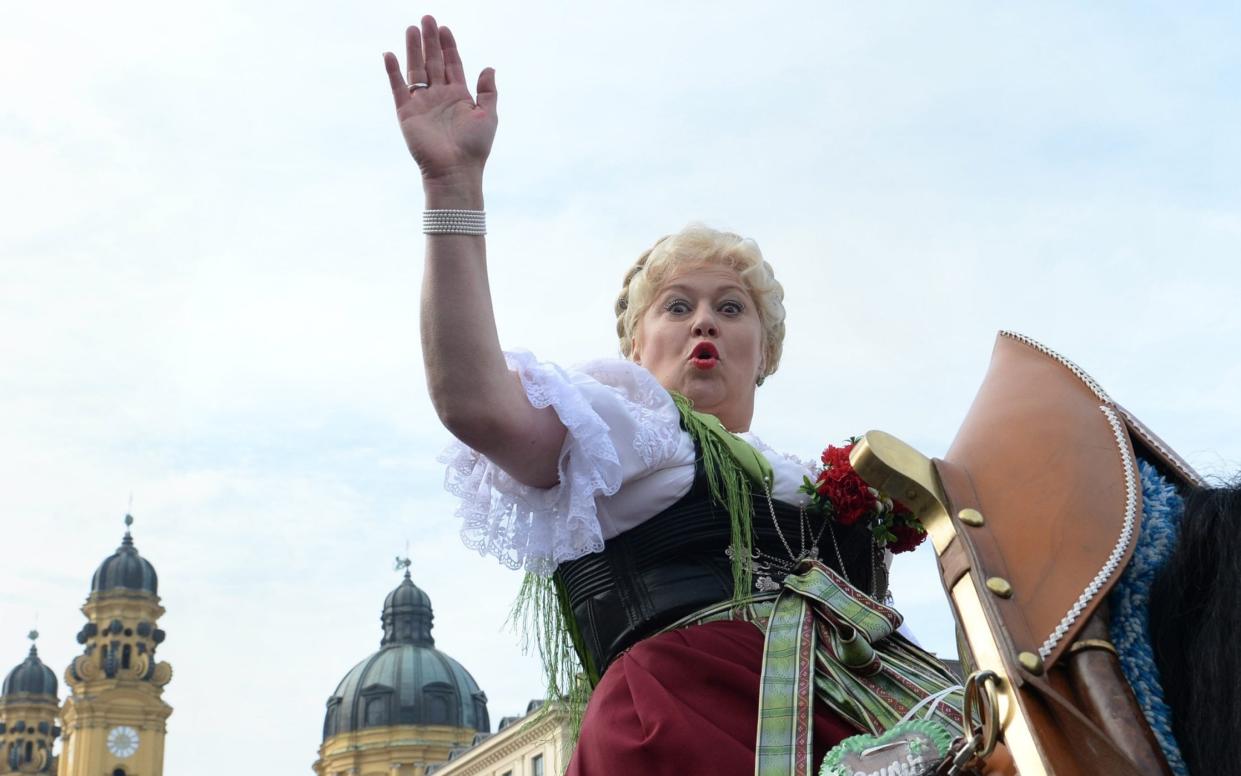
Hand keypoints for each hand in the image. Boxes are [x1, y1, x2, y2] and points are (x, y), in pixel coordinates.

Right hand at [383, 16, 496, 185]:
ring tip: (411, 29)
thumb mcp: (488, 115)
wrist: (455, 170)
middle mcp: (439, 97)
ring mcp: (422, 104)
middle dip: (430, 40)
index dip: (448, 46)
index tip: (444, 28)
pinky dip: (393, 72)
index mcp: (459, 96)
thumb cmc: (474, 147)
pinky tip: (390, 55)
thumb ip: (488, 91)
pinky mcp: (407, 113)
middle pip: (433, 62)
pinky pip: (398, 88)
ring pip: (416, 70)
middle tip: (427, 18)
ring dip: (413, 49)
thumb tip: (489, 67)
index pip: (452, 64)